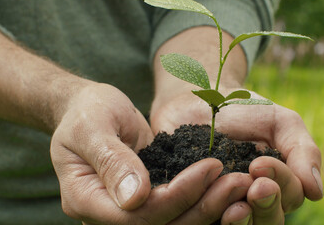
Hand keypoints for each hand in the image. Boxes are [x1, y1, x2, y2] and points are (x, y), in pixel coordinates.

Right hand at [51, 83, 252, 223]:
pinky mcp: (146, 199)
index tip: (209, 168)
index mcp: (84, 199)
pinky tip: (226, 185)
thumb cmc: (86, 112)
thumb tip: (135, 197)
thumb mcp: (92, 127)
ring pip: (172, 222)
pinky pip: (175, 208)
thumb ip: (111, 160)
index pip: (135, 215)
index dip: (175, 197)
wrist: (88, 110)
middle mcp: (106, 214)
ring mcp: (127, 209)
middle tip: (237, 181)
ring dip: (207, 206)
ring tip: (239, 183)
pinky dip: (201, 199)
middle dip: (201, 206)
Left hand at [150, 89, 322, 224]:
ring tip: (234, 207)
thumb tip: (316, 191)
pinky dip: (206, 216)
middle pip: (267, 222)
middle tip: (255, 187)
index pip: (288, 199)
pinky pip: (200, 219)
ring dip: (240, 221)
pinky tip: (203, 203)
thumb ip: (302, 151)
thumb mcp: (280, 122)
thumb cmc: (245, 110)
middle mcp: (249, 198)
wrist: (202, 100)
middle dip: (266, 207)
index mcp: (275, 184)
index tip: (260, 164)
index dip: (282, 185)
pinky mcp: (192, 201)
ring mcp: (220, 202)